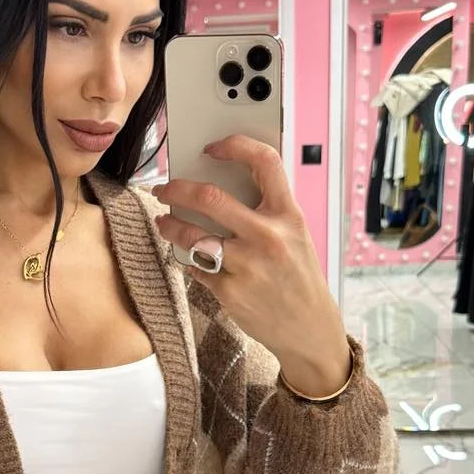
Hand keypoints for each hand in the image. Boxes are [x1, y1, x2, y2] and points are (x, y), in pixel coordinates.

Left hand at [152, 134, 351, 396]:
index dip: (235, 145)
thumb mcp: (296, 235)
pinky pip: (196, 267)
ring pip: (192, 234)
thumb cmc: (299, 278)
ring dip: (170, 225)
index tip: (212, 148)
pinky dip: (189, 260)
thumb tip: (221, 185)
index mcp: (289, 215)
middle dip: (177, 189)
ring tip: (164, 222)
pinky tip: (192, 258)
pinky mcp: (230, 292)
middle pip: (209, 197)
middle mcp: (268, 237)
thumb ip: (268, 210)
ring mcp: (247, 266)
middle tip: (164, 189)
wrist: (309, 328)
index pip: (264, 162)